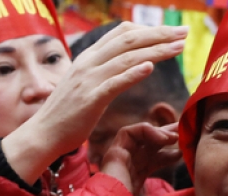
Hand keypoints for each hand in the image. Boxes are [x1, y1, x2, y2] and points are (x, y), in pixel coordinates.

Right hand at [3, 23, 188, 183]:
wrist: (43, 134)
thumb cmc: (67, 114)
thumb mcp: (85, 85)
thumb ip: (103, 72)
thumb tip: (125, 65)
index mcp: (88, 57)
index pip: (121, 33)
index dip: (148, 29)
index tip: (170, 32)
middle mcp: (89, 63)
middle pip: (129, 40)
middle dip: (159, 35)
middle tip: (184, 33)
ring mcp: (88, 80)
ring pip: (126, 58)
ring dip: (155, 50)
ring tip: (178, 48)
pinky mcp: (89, 99)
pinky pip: (114, 82)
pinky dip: (133, 73)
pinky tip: (150, 68)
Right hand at [100, 122, 190, 195]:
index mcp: (131, 184)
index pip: (149, 162)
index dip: (168, 155)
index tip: (183, 154)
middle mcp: (124, 171)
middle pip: (145, 146)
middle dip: (165, 136)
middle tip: (184, 132)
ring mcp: (118, 163)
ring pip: (137, 137)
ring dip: (158, 132)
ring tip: (176, 135)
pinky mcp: (114, 156)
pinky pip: (128, 133)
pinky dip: (147, 130)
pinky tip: (165, 139)